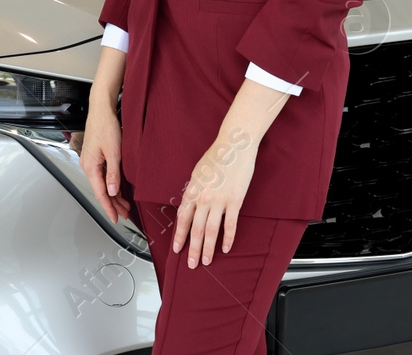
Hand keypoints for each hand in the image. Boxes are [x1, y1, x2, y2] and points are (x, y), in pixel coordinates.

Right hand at [78, 98, 130, 224]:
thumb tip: (112, 192)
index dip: (108, 208)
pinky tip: (119, 189)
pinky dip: (111, 184)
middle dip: (113, 203)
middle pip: (101, 190)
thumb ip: (113, 174)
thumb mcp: (114, 153)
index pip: (100, 193)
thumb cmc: (106, 126)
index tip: (115, 218)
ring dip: (113, 194)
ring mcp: (91, 161)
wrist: (102, 109)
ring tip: (124, 205)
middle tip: (125, 214)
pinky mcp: (95, 156)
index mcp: (90, 166)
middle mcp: (88, 165)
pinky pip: (103, 175)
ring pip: (102, 183)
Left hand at [172, 129, 256, 266]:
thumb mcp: (197, 174)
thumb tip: (191, 207)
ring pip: (211, 230)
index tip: (176, 249)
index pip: (182, 219)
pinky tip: (225, 248)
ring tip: (207, 261)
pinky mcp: (235, 201)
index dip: (179, 235)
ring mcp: (219, 200)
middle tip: (191, 263)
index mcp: (192, 191)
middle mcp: (203, 197)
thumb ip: (194, 191)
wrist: (234, 147)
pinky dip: (228, 238)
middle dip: (193, 248)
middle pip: (196, 229)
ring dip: (208, 248)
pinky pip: (230, 224)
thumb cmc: (216, 158)